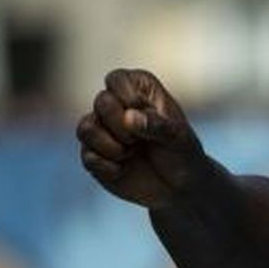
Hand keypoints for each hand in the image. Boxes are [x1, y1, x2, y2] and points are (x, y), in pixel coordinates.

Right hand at [76, 68, 208, 208]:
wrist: (180, 188)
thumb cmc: (183, 154)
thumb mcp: (180, 139)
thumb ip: (158, 125)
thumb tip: (129, 117)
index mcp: (137, 90)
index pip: (117, 79)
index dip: (130, 100)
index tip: (150, 115)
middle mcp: (115, 105)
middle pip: (101, 102)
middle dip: (123, 127)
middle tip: (140, 141)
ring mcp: (101, 129)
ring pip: (85, 128)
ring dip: (112, 147)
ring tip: (131, 154)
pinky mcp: (93, 154)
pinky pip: (87, 156)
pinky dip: (108, 168)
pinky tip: (123, 170)